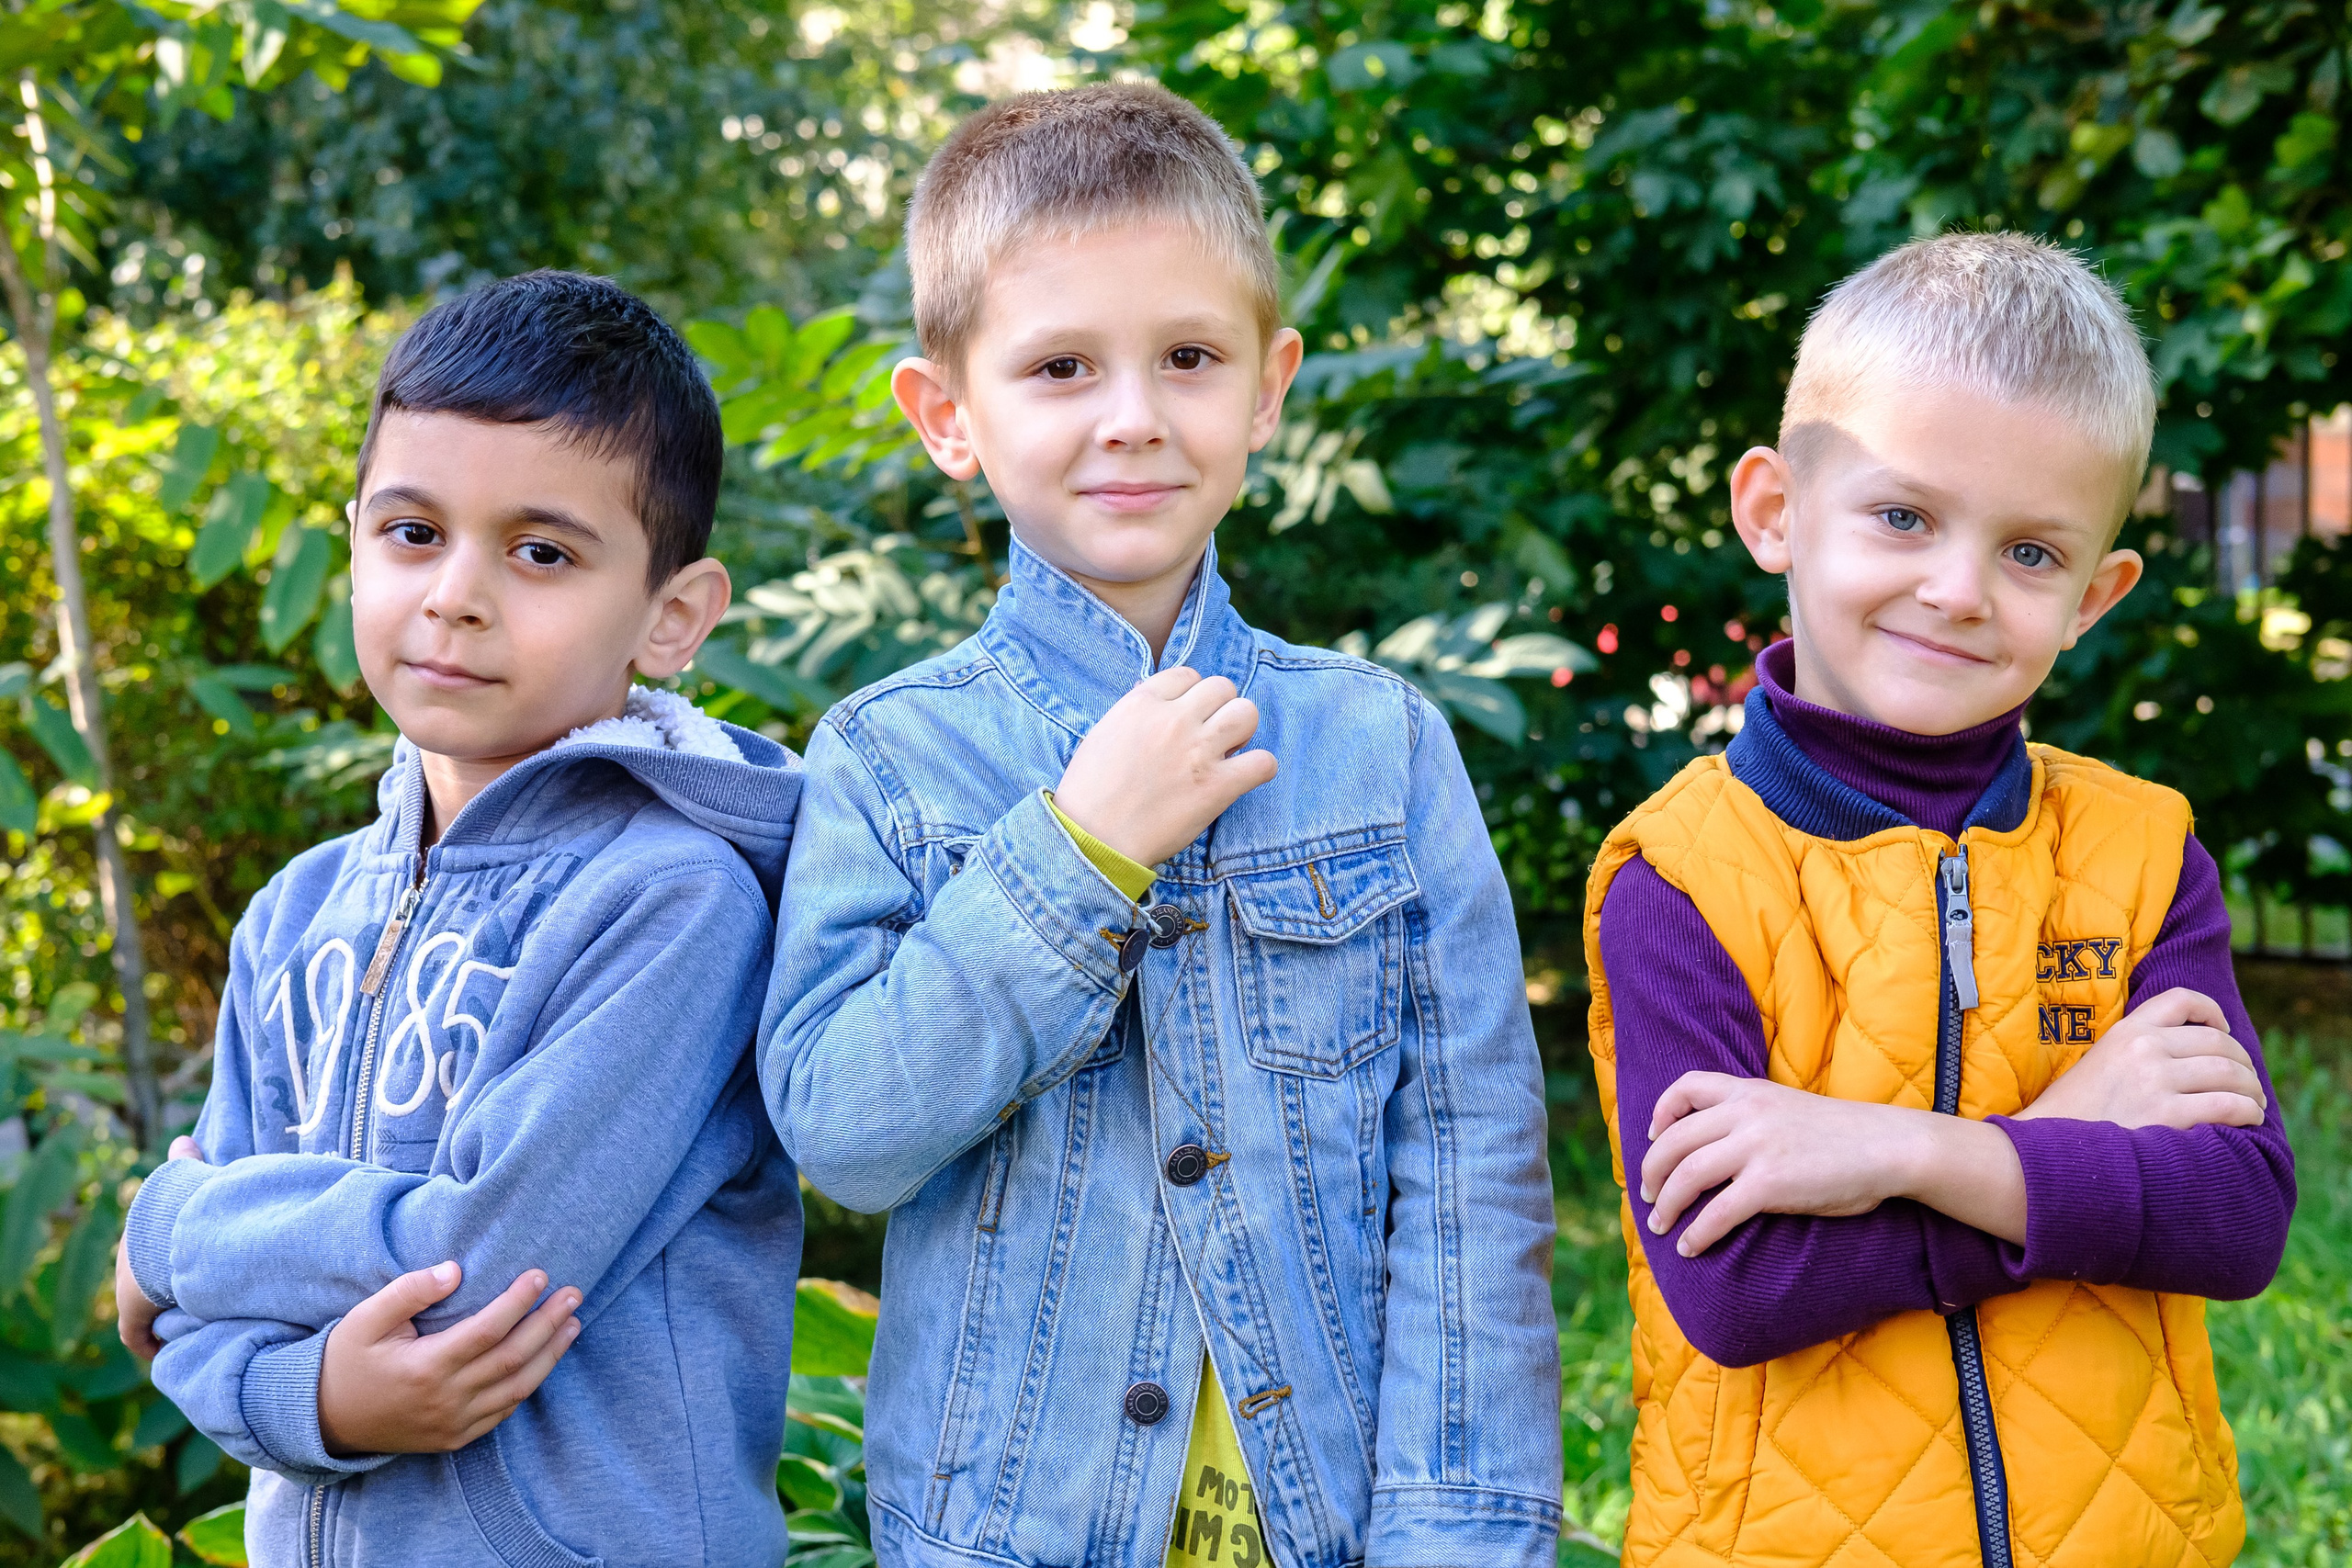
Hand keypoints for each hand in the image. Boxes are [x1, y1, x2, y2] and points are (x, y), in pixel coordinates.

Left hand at [115, 1136, 207, 1359]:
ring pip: (145, 1307)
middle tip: (193, 1300)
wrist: (167, 1237)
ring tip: (190, 1324)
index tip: (184, 1271)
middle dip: (162, 1292)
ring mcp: (129, 1290)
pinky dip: (150, 1341)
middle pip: (145, 1280)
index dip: (164, 1262)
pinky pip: (137, 1334)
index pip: (149, 1251)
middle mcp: (131, 1261)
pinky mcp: (129, 1314)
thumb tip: (184, 1137)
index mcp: (142, 1235)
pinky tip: (166, 1347)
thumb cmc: (183, 1210)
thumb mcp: (187, 1180)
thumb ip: (186, 1162)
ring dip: (162, 1315)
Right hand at [316, 1263, 581, 1455]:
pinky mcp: (456, 1438)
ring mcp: (453, 1424)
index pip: (488, 1331)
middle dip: (548, 1324)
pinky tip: (544, 1359)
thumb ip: (409, 1290)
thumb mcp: (366, 1318)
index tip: (540, 1275)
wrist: (325, 1420)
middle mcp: (446, 1399)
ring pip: (517, 1388)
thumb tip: (455, 1270)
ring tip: (573, 1323)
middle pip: (512, 1358)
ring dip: (550, 1355)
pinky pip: (504, 1412)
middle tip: (573, 1294)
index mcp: (425, 1367)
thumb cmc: (347, 1360)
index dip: (518, 1302)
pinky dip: (529, 1384)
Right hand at [1054, 667, 1276, 866]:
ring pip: (1247, 712)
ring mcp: (1198, 751)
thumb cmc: (1090, 793)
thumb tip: (1152, 693)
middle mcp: (1173, 720)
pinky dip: (1259, 769)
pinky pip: (1263, 762)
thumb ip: (1133, 712)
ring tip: (1228, 752)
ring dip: (1242, 730)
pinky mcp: (1217, 787)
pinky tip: (1242, 779)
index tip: (1186, 718)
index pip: (1187, 675)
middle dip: (1220, 709)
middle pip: (1222, 687)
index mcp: (1142, 703)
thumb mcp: (1103, 734)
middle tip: (1210, 737)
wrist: (1092, 839)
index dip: (1191, 696)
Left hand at [1640, 1073, 2026, 1252]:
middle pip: (1674, 1140)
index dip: (1661, 1112)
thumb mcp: (1789, 1107)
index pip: (1686, 1086)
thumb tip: (1719, 1144)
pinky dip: (1697, 1233)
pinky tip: (1691, 1247)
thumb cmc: (1845, 1134)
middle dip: (1652, 1172)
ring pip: (1687, 1176)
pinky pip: (1717, 1213)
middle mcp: (1745, 1114)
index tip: (1652, 1136)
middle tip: (1648, 1197)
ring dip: (1667, 1206)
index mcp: (1750, 1092)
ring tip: (1660, 1227)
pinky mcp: (1769, 1184)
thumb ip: (1753, 1116)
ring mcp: (1756, 1148)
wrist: (1890, 1146)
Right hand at [2013, 987, 2264, 1129]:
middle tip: (2249, 1083)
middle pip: (2218, 1042)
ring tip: (2253, 1104)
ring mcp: (2155, 1081)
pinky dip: (2248, 1111)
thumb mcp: (2099, 1065)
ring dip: (2252, 1089)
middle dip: (2243, 1063)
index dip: (2213, 1012)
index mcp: (2125, 1032)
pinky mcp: (2167, 1116)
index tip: (2223, 1029)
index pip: (2182, 1000)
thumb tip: (2190, 1056)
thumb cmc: (2074, 1116)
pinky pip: (2229, 1106)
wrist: (2045, 1150)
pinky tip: (2248, 1119)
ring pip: (2230, 1073)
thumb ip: (2136, 1052)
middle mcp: (2143, 1049)